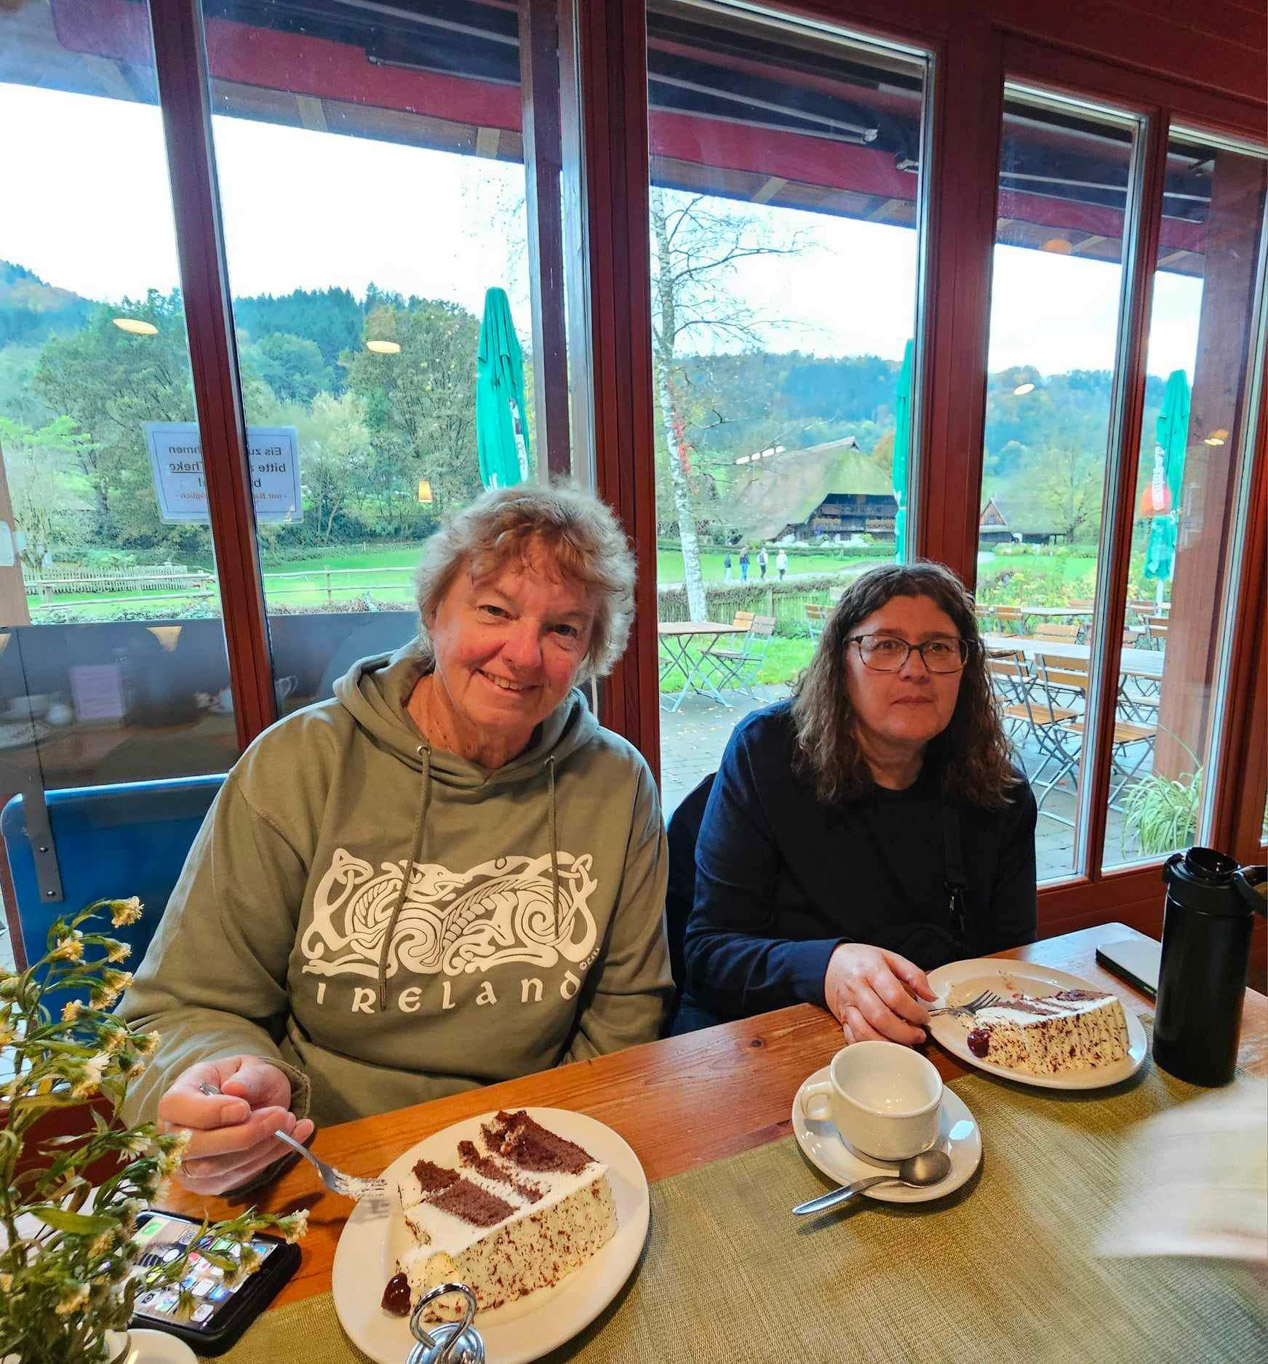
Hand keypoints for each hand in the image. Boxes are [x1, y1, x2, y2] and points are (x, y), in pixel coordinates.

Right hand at [158, 1055, 314, 1194]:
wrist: (250, 1103)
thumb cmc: (244, 1081)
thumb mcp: (252, 1068)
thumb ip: (248, 1077)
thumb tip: (235, 1088)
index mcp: (177, 1097)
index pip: (178, 1108)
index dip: (210, 1112)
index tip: (245, 1108)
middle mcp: (173, 1135)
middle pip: (196, 1146)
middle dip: (244, 1135)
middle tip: (282, 1115)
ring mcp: (188, 1164)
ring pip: (219, 1167)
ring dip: (262, 1147)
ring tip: (291, 1122)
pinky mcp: (209, 1183)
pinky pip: (238, 1176)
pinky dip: (271, 1157)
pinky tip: (294, 1136)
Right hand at [824, 944, 935, 1046]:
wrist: (829, 963)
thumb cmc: (863, 960)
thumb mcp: (890, 958)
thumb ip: (914, 975)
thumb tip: (932, 998)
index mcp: (871, 970)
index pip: (894, 996)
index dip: (913, 1012)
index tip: (925, 1017)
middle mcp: (856, 989)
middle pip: (880, 1018)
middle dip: (904, 1032)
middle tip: (919, 1035)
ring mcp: (847, 1006)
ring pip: (865, 1032)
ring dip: (888, 1044)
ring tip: (906, 1044)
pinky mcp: (841, 1020)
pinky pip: (853, 1039)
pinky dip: (871, 1047)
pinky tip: (886, 1047)